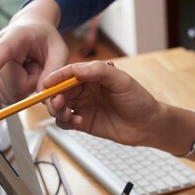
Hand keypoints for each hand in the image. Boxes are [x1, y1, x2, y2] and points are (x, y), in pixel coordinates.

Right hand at [0, 0, 67, 105]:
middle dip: (31, 83)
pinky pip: (6, 97)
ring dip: (25, 87)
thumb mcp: (59, 50)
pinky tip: (20, 74)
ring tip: (27, 67)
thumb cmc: (44, 39)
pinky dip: (18, 90)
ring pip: (10, 95)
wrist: (29, 30)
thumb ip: (54, 70)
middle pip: (14, 87)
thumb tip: (42, 95)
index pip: (0, 53)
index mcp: (13, 38)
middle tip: (35, 65)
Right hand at [44, 61, 162, 146]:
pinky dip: (65, 122)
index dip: (56, 77)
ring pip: (59, 106)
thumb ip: (99, 72)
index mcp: (92, 76)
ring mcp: (83, 106)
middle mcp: (84, 90)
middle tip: (58, 103)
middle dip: (53, 96)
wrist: (147, 125)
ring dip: (57, 110)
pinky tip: (77, 122)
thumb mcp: (122, 81)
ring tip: (68, 114)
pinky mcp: (83, 122)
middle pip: (59, 90)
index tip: (47, 83)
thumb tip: (77, 69)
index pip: (68, 73)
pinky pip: (65, 122)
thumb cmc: (138, 100)